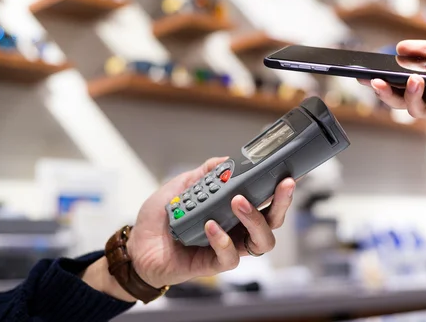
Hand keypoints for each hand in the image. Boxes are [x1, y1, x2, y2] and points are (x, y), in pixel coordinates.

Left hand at [124, 157, 295, 290]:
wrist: (136, 245)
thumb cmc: (160, 219)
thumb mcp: (180, 187)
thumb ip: (203, 174)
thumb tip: (224, 160)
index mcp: (233, 211)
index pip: (265, 200)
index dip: (280, 189)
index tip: (288, 173)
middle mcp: (236, 229)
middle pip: (273, 221)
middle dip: (281, 202)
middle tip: (280, 184)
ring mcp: (227, 247)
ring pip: (261, 242)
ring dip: (255, 219)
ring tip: (238, 202)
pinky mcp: (213, 264)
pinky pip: (229, 256)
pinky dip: (222, 239)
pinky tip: (210, 225)